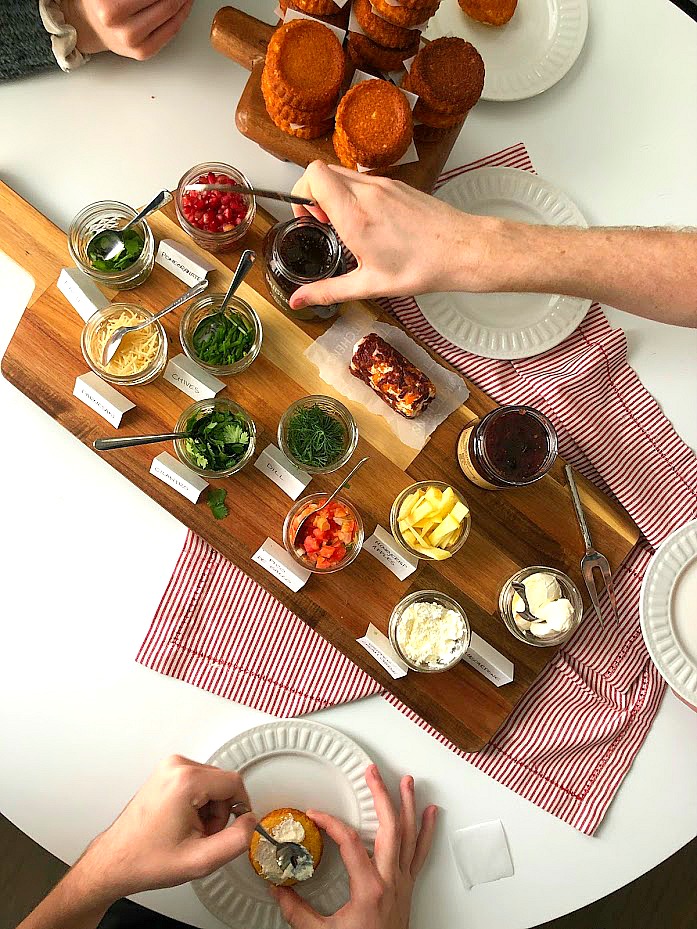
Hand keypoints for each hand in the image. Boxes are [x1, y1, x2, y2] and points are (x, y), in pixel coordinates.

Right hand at [62, 0, 193, 59]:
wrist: (91, 26)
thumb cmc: (102, 2)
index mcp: (109, 8)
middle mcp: (122, 29)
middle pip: (165, 2)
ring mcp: (134, 43)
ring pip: (171, 14)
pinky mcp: (144, 52)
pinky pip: (172, 30)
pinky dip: (182, 13)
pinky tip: (183, 3)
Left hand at [75, 755, 256, 903]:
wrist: (115, 861)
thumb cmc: (146, 859)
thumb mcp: (201, 860)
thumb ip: (237, 840)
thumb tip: (252, 823)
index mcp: (185, 780)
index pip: (234, 783)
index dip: (239, 809)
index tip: (231, 828)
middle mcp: (176, 766)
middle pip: (223, 782)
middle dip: (220, 811)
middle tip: (204, 836)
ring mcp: (169, 767)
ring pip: (211, 782)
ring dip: (209, 808)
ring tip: (191, 831)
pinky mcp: (166, 773)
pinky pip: (197, 782)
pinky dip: (197, 803)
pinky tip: (183, 823)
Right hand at [272, 764, 436, 928]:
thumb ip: (298, 911)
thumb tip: (278, 890)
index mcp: (369, 888)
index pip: (349, 842)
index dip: (330, 823)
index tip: (316, 815)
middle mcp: (390, 880)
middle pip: (390, 827)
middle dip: (381, 795)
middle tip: (372, 773)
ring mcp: (402, 882)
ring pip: (409, 835)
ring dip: (408, 805)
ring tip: (407, 781)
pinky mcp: (408, 887)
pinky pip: (421, 853)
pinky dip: (427, 831)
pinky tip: (431, 813)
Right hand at [289, 160, 501, 309]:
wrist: (463, 250)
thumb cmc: (422, 267)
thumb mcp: (369, 285)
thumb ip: (328, 290)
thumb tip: (299, 300)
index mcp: (356, 216)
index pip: (313, 176)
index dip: (300, 194)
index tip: (309, 220)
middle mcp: (368, 192)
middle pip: (322, 171)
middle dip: (313, 195)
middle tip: (324, 224)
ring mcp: (384, 184)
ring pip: (342, 174)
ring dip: (334, 194)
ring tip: (346, 225)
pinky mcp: (397, 185)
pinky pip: (363, 180)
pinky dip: (355, 194)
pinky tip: (369, 223)